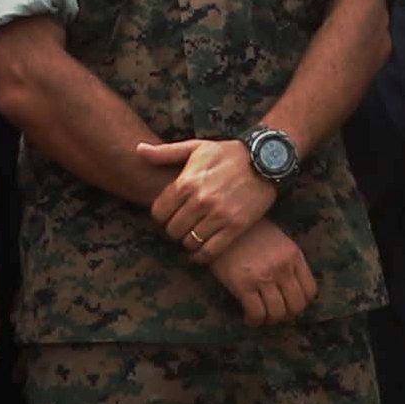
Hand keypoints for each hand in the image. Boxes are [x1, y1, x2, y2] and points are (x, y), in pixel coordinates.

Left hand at [150, 136, 274, 254]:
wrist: (266, 159)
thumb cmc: (228, 153)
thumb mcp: (196, 147)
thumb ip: (165, 153)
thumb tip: (138, 150)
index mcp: (187, 182)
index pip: (159, 213)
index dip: (161, 217)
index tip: (169, 215)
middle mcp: (201, 200)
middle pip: (172, 230)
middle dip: (174, 230)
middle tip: (181, 226)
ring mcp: (219, 215)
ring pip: (189, 242)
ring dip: (188, 242)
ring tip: (193, 235)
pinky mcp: (235, 227)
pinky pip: (210, 252)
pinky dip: (201, 256)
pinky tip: (200, 251)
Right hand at [212, 226, 319, 325]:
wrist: (221, 226)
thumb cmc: (249, 232)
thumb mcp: (278, 240)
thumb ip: (288, 260)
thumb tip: (291, 287)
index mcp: (293, 255)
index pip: (310, 291)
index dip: (301, 304)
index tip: (290, 305)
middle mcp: (282, 267)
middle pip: (296, 305)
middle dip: (287, 315)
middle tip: (276, 315)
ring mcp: (263, 277)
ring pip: (277, 313)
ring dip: (270, 320)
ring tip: (262, 317)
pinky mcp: (243, 285)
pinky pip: (256, 313)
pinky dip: (254, 321)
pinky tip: (249, 318)